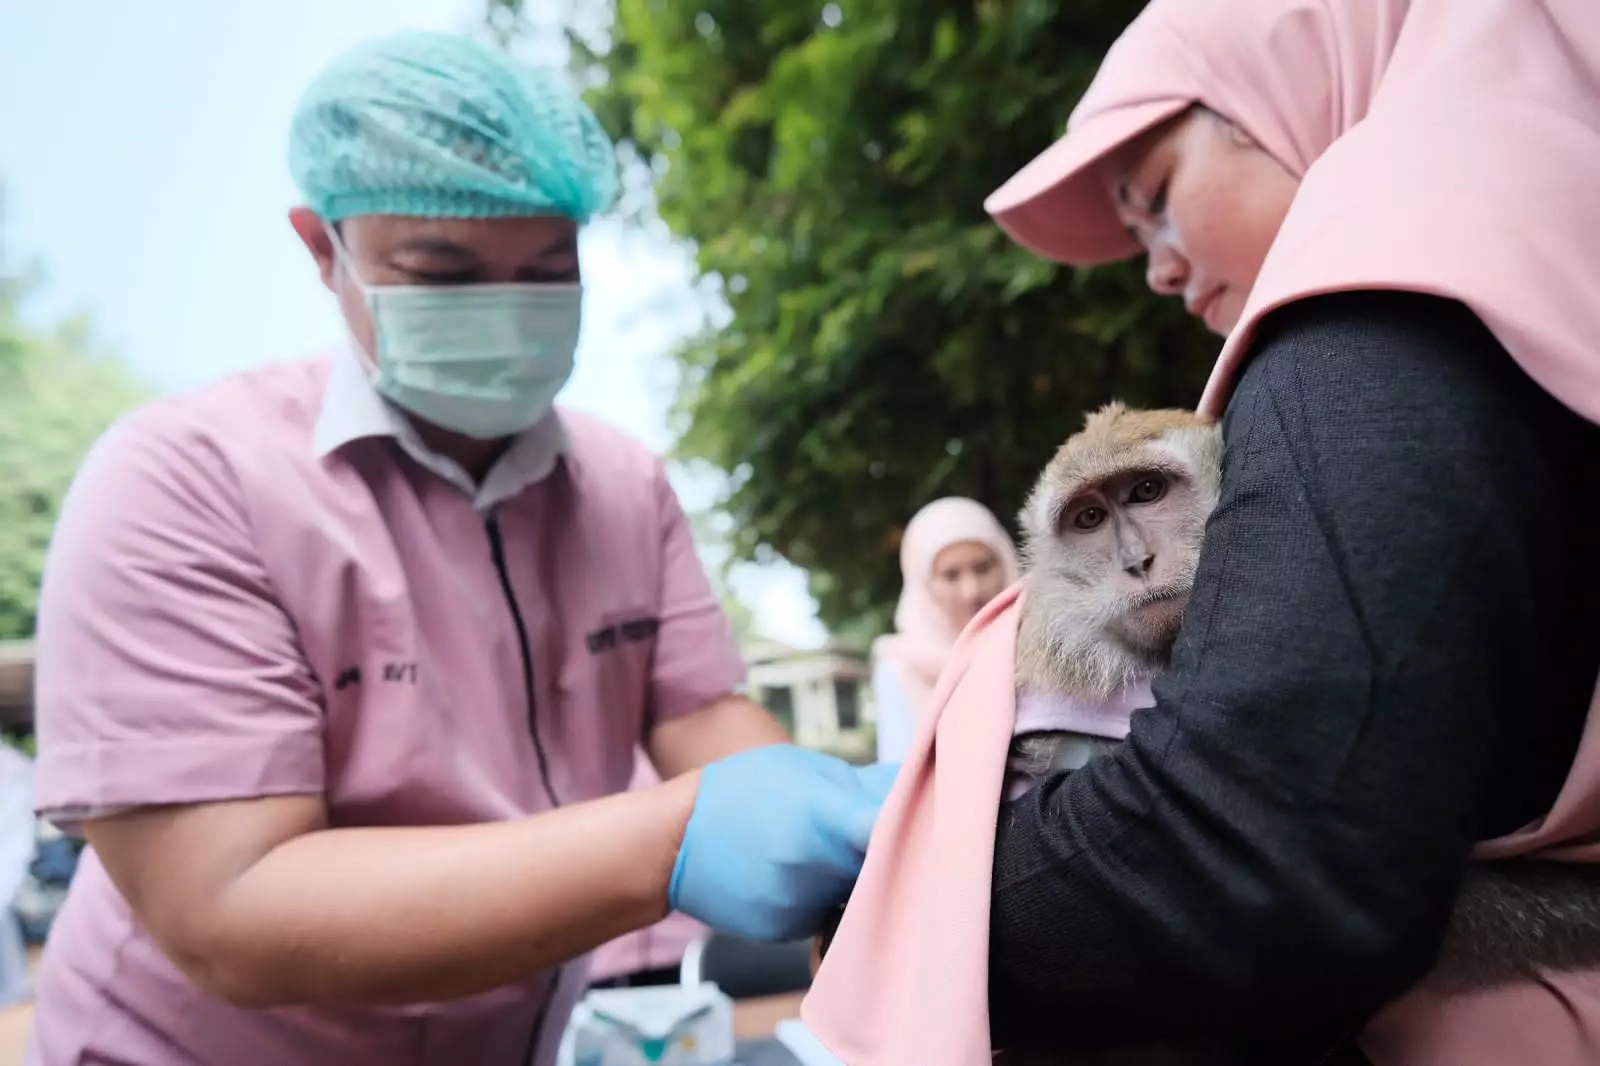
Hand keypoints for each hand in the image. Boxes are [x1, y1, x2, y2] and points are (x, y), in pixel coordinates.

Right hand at [668, 746, 900, 940]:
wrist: (672, 839)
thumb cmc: (742, 790)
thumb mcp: (803, 769)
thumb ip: (860, 786)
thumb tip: (914, 788)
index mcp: (824, 817)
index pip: (892, 830)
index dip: (914, 829)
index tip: (922, 824)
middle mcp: (815, 866)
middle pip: (882, 869)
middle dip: (886, 855)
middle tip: (873, 837)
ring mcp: (799, 903)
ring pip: (853, 896)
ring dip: (852, 879)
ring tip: (823, 852)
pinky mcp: (784, 930)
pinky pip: (822, 915)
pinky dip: (822, 899)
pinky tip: (797, 876)